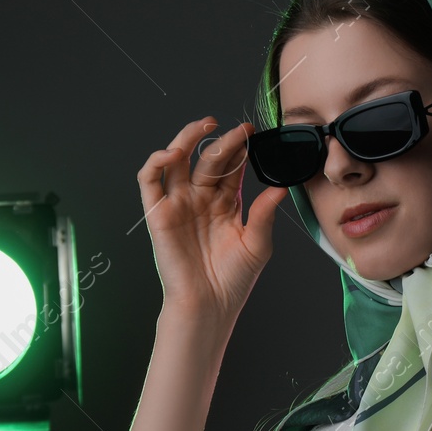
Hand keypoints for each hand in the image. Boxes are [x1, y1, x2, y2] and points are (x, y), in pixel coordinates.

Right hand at [137, 117, 291, 324]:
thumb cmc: (233, 280)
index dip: (240, 149)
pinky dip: (156, 161)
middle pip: (208, 160)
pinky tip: (173, 152)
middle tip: (240, 130)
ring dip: (188, 138)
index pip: (231, 168)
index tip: (254, 133)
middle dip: (223, 142)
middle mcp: (200, 200)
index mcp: (224, 204)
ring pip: (177, 160)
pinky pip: (150, 180)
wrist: (209, 305)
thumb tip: (281, 186)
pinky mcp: (158, 213)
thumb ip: (264, 213)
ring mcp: (178, 204)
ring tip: (206, 125)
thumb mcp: (257, 244)